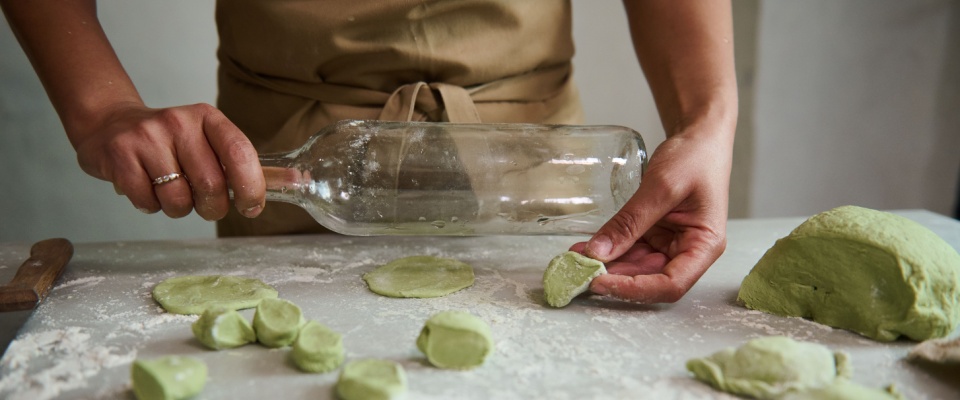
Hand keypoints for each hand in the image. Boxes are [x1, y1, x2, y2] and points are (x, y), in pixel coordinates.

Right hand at [73, 102, 265, 219]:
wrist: (111, 125)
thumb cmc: (172, 142)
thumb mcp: (210, 142)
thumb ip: (249, 164)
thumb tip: (299, 181)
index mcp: (208, 119)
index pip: (240, 153)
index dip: (251, 187)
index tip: (251, 206)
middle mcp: (179, 123)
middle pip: (211, 186)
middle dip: (212, 207)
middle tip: (204, 202)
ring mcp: (147, 138)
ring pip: (178, 200)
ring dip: (179, 208)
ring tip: (170, 189)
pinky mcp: (119, 156)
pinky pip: (147, 202)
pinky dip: (150, 205)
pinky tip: (147, 186)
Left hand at [573, 128, 731, 302]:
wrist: (698, 138)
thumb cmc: (695, 158)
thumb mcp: (661, 187)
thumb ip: (630, 221)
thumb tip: (598, 253)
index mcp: (704, 246)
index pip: (671, 284)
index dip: (635, 289)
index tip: (601, 282)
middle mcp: (688, 251)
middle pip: (649, 278)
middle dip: (614, 277)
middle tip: (578, 271)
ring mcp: (669, 243)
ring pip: (635, 266)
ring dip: (607, 265)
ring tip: (575, 258)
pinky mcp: (654, 234)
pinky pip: (629, 248)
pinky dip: (609, 249)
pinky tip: (585, 248)